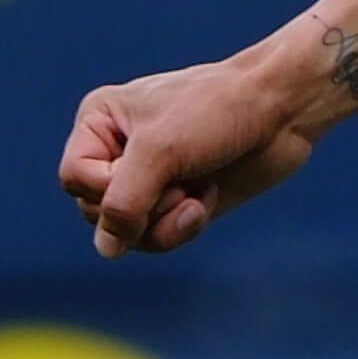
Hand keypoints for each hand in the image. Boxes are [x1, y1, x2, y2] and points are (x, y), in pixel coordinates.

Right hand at [58, 47, 328, 257]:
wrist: (282, 109)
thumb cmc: (218, 111)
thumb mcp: (160, 151)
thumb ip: (123, 203)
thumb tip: (107, 250)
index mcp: (100, 122)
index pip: (75, 179)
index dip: (106, 187)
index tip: (145, 168)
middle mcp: (117, 151)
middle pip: (97, 211)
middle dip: (141, 208)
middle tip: (179, 181)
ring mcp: (150, 179)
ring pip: (127, 232)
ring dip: (163, 223)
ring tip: (194, 197)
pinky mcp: (179, 200)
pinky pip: (157, 237)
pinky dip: (180, 228)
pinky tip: (206, 199)